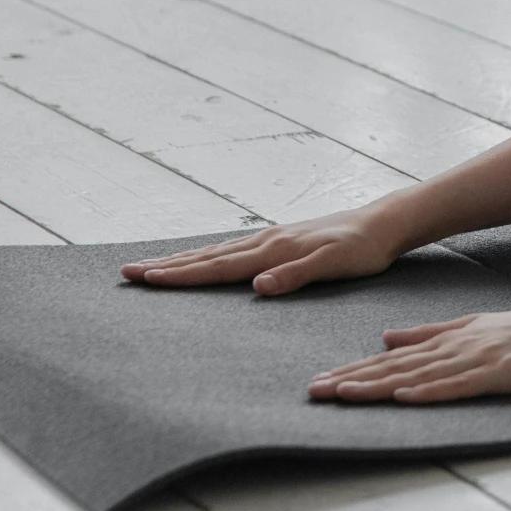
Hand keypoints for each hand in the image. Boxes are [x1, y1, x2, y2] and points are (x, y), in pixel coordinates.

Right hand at [122, 207, 406, 295]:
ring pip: (217, 252)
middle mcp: (266, 242)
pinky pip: (233, 250)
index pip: (217, 267)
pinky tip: (202, 258)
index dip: (179, 275)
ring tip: (152, 266)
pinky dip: (209, 255)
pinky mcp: (280, 240)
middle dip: (167, 266)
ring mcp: (271, 239)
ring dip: (183, 259)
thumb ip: (296, 275)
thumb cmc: (362, 250)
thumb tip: (256, 286)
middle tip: (127, 272)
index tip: (144, 278)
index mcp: (273, 251)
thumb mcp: (335, 266)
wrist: (383, 223)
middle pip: (207, 257)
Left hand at [308, 303, 510, 403]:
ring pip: (417, 377)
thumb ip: (426, 333)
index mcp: (444, 340)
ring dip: (379, 387)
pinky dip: (429, 392)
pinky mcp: (496, 374)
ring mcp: (473, 361)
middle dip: (353, 380)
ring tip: (345, 395)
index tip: (321, 383)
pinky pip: (457, 386)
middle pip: (394, 369)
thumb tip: (384, 338)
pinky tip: (404, 397)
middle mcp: (452, 349)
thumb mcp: (468, 326)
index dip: (354, 371)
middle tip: (315, 392)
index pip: (390, 360)